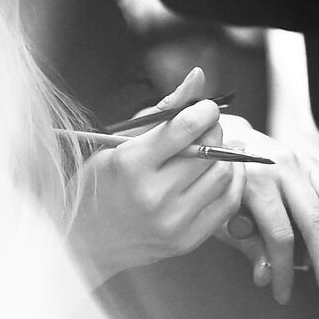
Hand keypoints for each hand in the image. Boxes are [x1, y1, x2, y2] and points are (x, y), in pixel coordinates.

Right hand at [68, 67, 242, 285]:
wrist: (86, 243)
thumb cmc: (101, 184)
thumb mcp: (119, 142)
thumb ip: (162, 110)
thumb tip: (199, 75)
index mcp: (131, 164)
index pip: (185, 128)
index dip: (204, 111)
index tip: (206, 108)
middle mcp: (153, 195)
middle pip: (209, 150)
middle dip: (214, 131)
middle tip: (206, 129)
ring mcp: (172, 222)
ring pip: (223, 175)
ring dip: (225, 155)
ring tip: (215, 149)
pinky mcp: (186, 241)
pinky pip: (228, 204)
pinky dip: (233, 182)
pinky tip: (224, 170)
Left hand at [211, 113, 318, 305]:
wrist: (219, 138)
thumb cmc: (215, 181)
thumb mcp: (218, 216)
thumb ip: (245, 244)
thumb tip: (266, 277)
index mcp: (253, 179)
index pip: (280, 235)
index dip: (284, 271)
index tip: (282, 295)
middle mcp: (283, 166)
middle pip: (315, 222)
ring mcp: (302, 160)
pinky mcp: (314, 161)